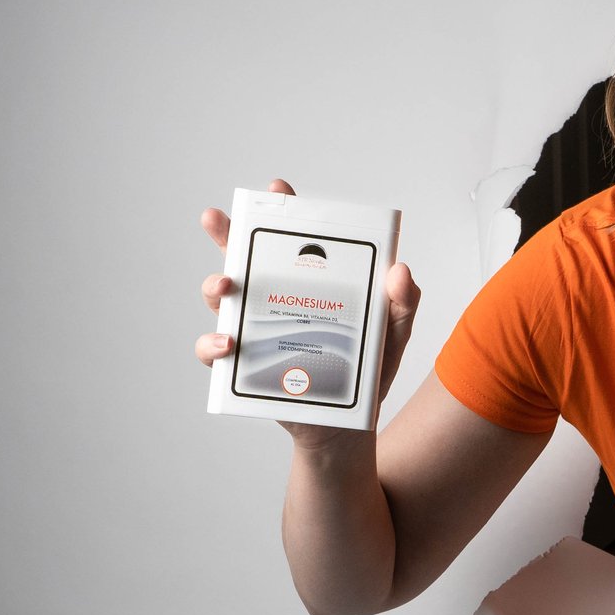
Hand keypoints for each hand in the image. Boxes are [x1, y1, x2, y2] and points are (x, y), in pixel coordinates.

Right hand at [192, 178, 420, 441]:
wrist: (348, 426)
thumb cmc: (368, 370)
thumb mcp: (393, 334)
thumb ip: (402, 304)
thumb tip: (400, 271)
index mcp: (309, 282)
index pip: (292, 239)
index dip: (281, 210)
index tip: (277, 189)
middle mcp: (274, 297)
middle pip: (242, 257)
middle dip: (225, 234)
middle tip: (216, 220)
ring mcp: (253, 328)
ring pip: (221, 299)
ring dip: (215, 286)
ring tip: (225, 285)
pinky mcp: (242, 365)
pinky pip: (215, 350)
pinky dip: (213, 344)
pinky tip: (228, 342)